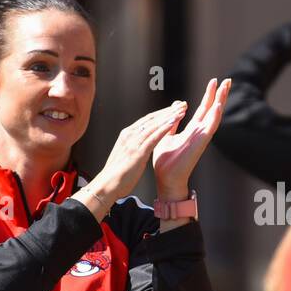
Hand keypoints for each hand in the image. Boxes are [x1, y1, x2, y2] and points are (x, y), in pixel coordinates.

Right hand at [78, 101, 191, 218]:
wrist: (107, 185)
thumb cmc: (117, 174)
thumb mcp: (126, 155)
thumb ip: (133, 147)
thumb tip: (141, 144)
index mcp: (127, 135)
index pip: (147, 120)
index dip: (161, 113)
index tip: (174, 109)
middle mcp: (129, 135)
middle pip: (152, 119)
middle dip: (168, 110)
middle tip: (183, 104)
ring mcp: (133, 142)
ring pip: (154, 125)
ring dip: (169, 116)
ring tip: (182, 110)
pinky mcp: (138, 151)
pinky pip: (153, 137)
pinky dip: (164, 128)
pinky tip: (173, 122)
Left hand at [153, 77, 229, 199]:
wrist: (166, 178)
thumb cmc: (166, 160)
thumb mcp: (167, 134)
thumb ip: (173, 121)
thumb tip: (176, 106)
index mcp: (193, 130)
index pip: (204, 109)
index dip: (209, 95)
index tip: (214, 81)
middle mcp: (200, 132)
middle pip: (213, 109)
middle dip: (220, 94)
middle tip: (228, 80)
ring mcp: (201, 138)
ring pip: (214, 116)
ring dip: (220, 101)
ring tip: (226, 87)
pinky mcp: (199, 144)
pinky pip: (209, 128)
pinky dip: (214, 117)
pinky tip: (218, 105)